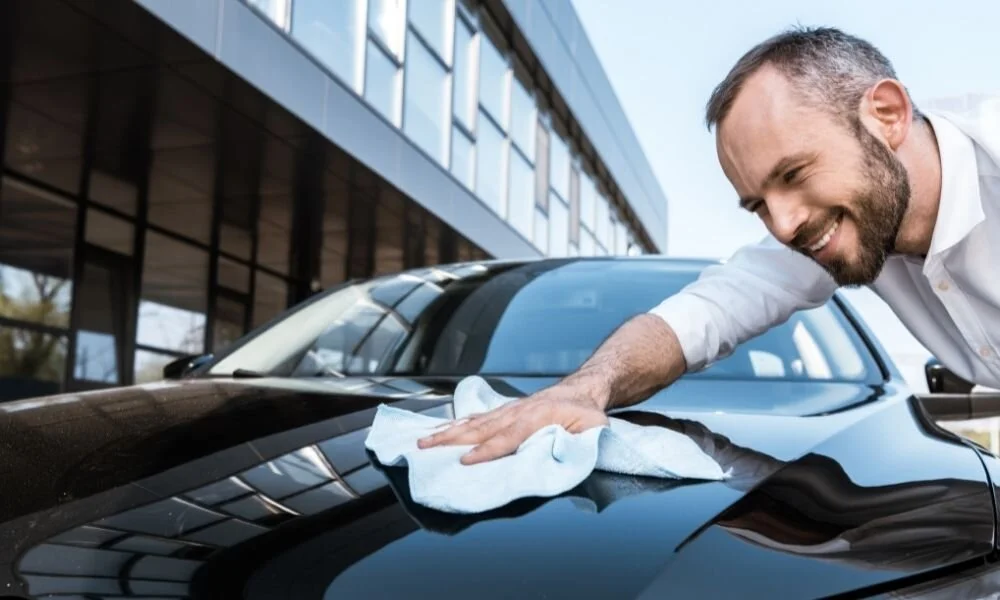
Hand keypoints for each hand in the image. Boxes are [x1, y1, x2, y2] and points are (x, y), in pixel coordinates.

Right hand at [416, 380, 610, 464]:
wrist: (582, 388)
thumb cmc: (588, 411)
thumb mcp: (594, 427)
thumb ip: (580, 442)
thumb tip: (562, 455)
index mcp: (537, 417)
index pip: (507, 437)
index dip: (486, 451)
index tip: (466, 461)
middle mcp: (517, 412)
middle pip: (480, 428)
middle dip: (451, 440)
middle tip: (426, 449)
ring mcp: (508, 411)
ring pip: (472, 423)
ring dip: (446, 432)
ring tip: (423, 441)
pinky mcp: (503, 412)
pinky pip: (475, 419)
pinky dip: (455, 424)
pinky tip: (439, 431)